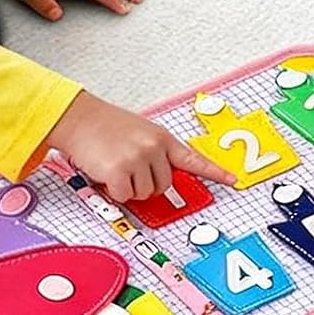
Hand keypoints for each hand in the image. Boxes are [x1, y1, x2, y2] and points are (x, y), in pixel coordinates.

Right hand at [48, 90, 235, 204]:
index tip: (233, 181)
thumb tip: (163, 181)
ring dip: (129, 187)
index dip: (215, 172)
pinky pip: (125, 196)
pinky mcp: (121, 170)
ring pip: (144, 194)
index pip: (194, 159)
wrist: (79, 118)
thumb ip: (156, 153)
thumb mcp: (140, 133)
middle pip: (164, 186)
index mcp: (162, 138)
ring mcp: (139, 158)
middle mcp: (154, 147)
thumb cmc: (106, 126)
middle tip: (128, 167)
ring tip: (115, 166)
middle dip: (145, 184)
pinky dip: (114, 191)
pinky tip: (107, 173)